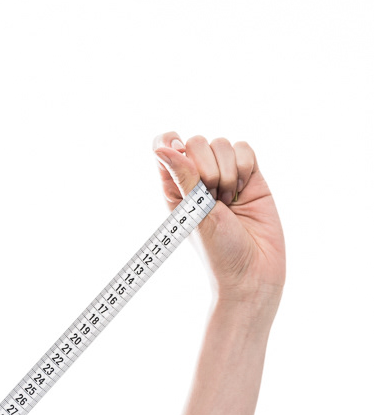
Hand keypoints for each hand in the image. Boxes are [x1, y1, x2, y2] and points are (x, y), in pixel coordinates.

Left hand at [153, 131, 284, 306]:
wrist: (253, 272)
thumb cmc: (218, 251)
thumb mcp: (194, 214)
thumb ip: (182, 177)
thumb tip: (161, 148)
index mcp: (175, 188)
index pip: (165, 147)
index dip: (170, 142)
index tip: (178, 150)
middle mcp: (198, 179)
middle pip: (197, 142)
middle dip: (206, 169)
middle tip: (212, 200)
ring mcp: (225, 176)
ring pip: (222, 144)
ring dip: (227, 173)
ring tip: (229, 202)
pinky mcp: (250, 176)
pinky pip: (245, 149)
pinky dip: (245, 167)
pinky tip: (243, 192)